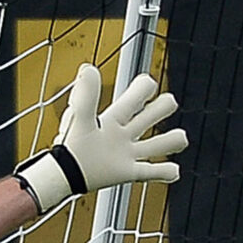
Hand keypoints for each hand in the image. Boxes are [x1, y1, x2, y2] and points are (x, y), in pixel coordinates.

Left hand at [15, 64, 186, 214]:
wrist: (62, 174)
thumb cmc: (69, 145)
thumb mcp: (80, 117)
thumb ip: (86, 95)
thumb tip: (88, 68)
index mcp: (113, 117)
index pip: (137, 95)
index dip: (146, 87)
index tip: (147, 85)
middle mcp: (122, 133)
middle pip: (152, 115)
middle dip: (164, 106)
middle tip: (168, 102)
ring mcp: (127, 153)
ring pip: (157, 144)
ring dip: (172, 140)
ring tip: (181, 137)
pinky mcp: (128, 172)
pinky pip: (151, 172)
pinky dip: (165, 172)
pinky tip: (174, 171)